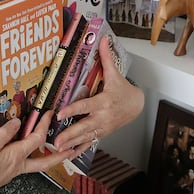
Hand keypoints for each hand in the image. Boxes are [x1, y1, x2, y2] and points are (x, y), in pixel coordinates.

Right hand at [0, 109, 70, 193]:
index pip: (37, 139)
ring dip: (48, 157)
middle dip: (60, 154)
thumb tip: (17, 122)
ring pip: (35, 163)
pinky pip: (24, 164)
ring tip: (56, 150)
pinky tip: (26, 151)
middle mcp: (18, 165)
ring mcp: (12, 171)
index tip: (49, 113)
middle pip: (45, 160)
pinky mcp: (5, 174)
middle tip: (72, 149)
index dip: (44, 125)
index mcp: (16, 156)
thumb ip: (4, 134)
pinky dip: (31, 157)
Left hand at [51, 35, 143, 156]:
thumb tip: (103, 39)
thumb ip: (106, 57)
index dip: (73, 110)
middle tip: (56, 140)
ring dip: (71, 143)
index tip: (60, 114)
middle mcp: (103, 116)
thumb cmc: (123, 90)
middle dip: (70, 134)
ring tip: (58, 149)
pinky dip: (79, 148)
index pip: (85, 106)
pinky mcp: (102, 133)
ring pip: (85, 137)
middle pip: (84, 126)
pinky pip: (89, 142)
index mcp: (104, 101)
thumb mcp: (115, 73)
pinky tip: (69, 154)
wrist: (136, 105)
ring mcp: (102, 127)